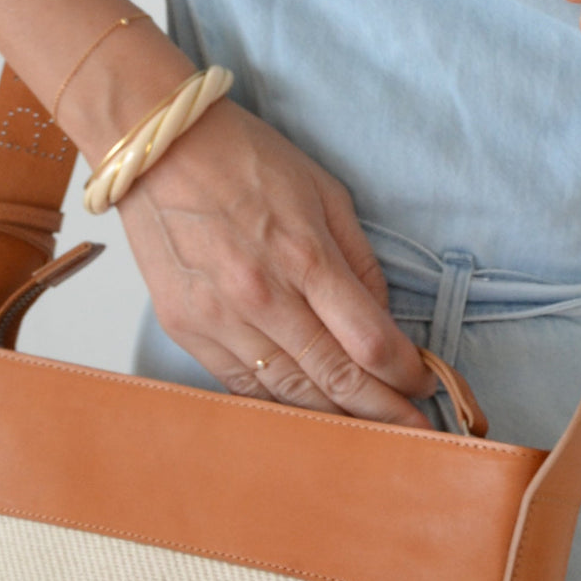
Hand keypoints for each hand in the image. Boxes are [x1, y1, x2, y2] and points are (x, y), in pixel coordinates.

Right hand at [116, 99, 436, 428]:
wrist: (157, 149)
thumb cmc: (245, 159)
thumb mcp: (326, 193)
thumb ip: (359, 263)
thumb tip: (383, 320)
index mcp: (305, 257)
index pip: (370, 342)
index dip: (406, 374)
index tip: (424, 384)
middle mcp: (262, 297)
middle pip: (336, 380)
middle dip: (383, 411)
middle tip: (413, 431)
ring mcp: (218, 319)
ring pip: (289, 394)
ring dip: (336, 419)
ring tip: (368, 431)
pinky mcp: (186, 330)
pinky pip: (242, 386)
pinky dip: (280, 405)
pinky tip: (309, 414)